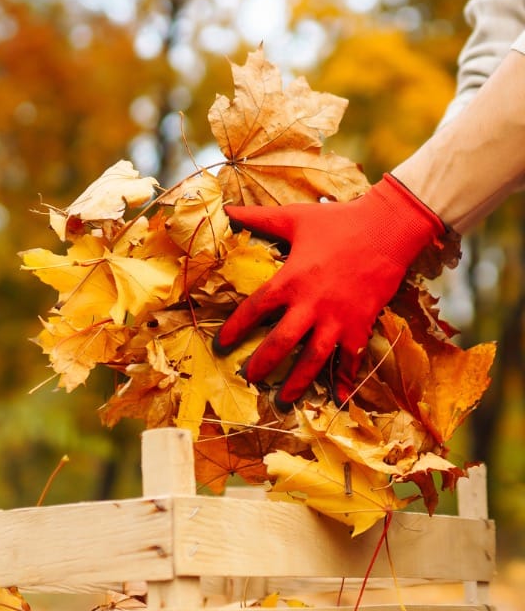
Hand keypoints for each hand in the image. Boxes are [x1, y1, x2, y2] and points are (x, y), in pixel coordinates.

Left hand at [213, 173, 444, 407]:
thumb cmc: (338, 221)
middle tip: (249, 378)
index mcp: (291, 279)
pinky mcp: (361, 325)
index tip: (222, 344)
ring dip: (298, 382)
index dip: (236, 328)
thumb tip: (225, 210)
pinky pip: (351, 359)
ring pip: (314, 359)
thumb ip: (257, 218)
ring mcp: (338, 319)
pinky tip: (339, 399)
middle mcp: (312, 304)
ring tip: (283, 400)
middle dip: (263, 364)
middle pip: (281, 343)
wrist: (388, 228)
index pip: (255, 309)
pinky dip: (346, 380)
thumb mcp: (294, 218)